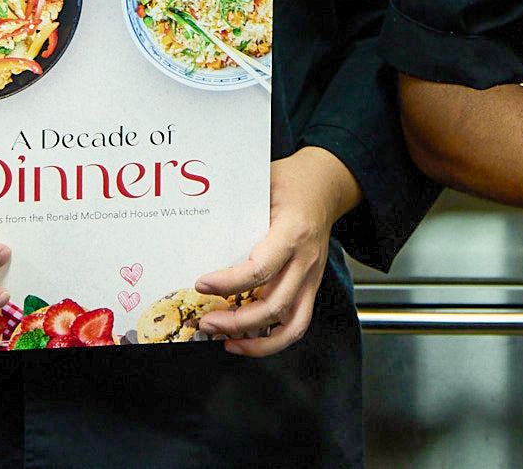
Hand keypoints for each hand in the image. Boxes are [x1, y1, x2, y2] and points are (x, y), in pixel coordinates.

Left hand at [194, 146, 359, 356]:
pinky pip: (297, 324)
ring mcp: (311, 278)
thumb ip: (235, 202)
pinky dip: (271, 341)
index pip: (261, 268)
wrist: (326, 185)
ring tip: (224, 340)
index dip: (228, 283)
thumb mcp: (263, 182)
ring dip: (256, 339)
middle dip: (236, 321)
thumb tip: (196, 217)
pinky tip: (244, 340)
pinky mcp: (310, 287)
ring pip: (291, 325)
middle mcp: (305, 260)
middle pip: (274, 305)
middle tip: (205, 321)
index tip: (201, 283)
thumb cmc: (293, 182)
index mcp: (293, 232)